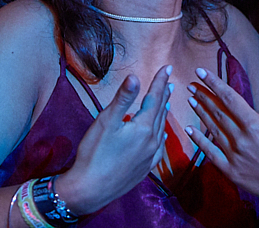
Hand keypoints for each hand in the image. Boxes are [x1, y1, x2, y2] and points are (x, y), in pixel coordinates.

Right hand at [55, 65, 171, 213]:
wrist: (89, 191)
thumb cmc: (95, 153)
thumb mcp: (106, 121)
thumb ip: (123, 98)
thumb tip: (135, 76)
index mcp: (143, 128)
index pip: (155, 98)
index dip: (160, 81)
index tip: (167, 67)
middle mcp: (152, 142)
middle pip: (160, 112)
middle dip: (164, 94)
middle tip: (169, 79)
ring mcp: (149, 157)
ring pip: (161, 128)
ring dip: (163, 112)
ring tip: (167, 101)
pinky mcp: (145, 169)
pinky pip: (159, 147)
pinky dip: (161, 135)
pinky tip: (161, 135)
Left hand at [185, 63, 258, 216]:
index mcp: (255, 125)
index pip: (229, 97)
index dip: (214, 83)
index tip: (201, 72)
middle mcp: (241, 140)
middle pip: (217, 112)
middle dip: (203, 95)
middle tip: (192, 83)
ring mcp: (234, 157)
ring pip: (212, 129)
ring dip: (200, 113)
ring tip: (191, 99)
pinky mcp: (231, 172)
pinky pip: (210, 153)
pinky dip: (199, 140)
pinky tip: (190, 129)